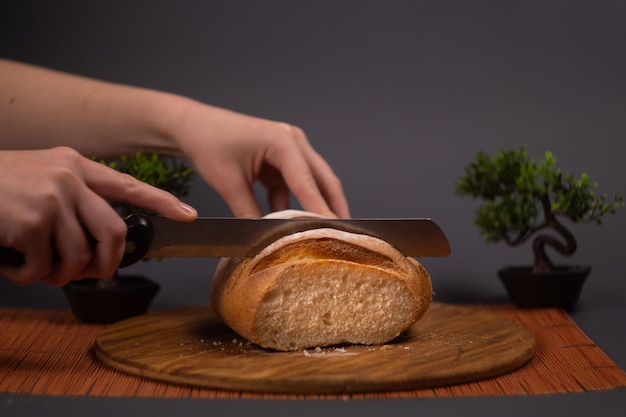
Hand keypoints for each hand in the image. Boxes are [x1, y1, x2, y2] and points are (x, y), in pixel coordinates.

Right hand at [0, 147, 196, 286]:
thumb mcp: (40, 181)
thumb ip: (73, 204)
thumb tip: (97, 248)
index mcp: (76, 165)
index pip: (129, 185)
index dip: (162, 202)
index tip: (188, 216)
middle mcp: (69, 176)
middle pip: (116, 232)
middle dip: (109, 264)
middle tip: (95, 275)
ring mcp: (52, 196)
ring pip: (80, 255)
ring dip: (61, 274)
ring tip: (39, 270)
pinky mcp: (32, 219)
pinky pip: (46, 266)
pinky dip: (31, 276)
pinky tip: (14, 266)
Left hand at [172, 104, 350, 217]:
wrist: (193, 126)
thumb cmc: (209, 143)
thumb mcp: (228, 183)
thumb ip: (249, 213)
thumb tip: (265, 239)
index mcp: (282, 141)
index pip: (307, 182)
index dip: (321, 209)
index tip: (334, 231)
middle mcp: (293, 141)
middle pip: (323, 179)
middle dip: (333, 206)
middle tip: (345, 234)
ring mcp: (290, 148)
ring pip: (311, 183)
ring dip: (314, 206)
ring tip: (322, 232)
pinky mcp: (281, 158)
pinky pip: (294, 185)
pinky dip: (293, 203)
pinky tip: (292, 223)